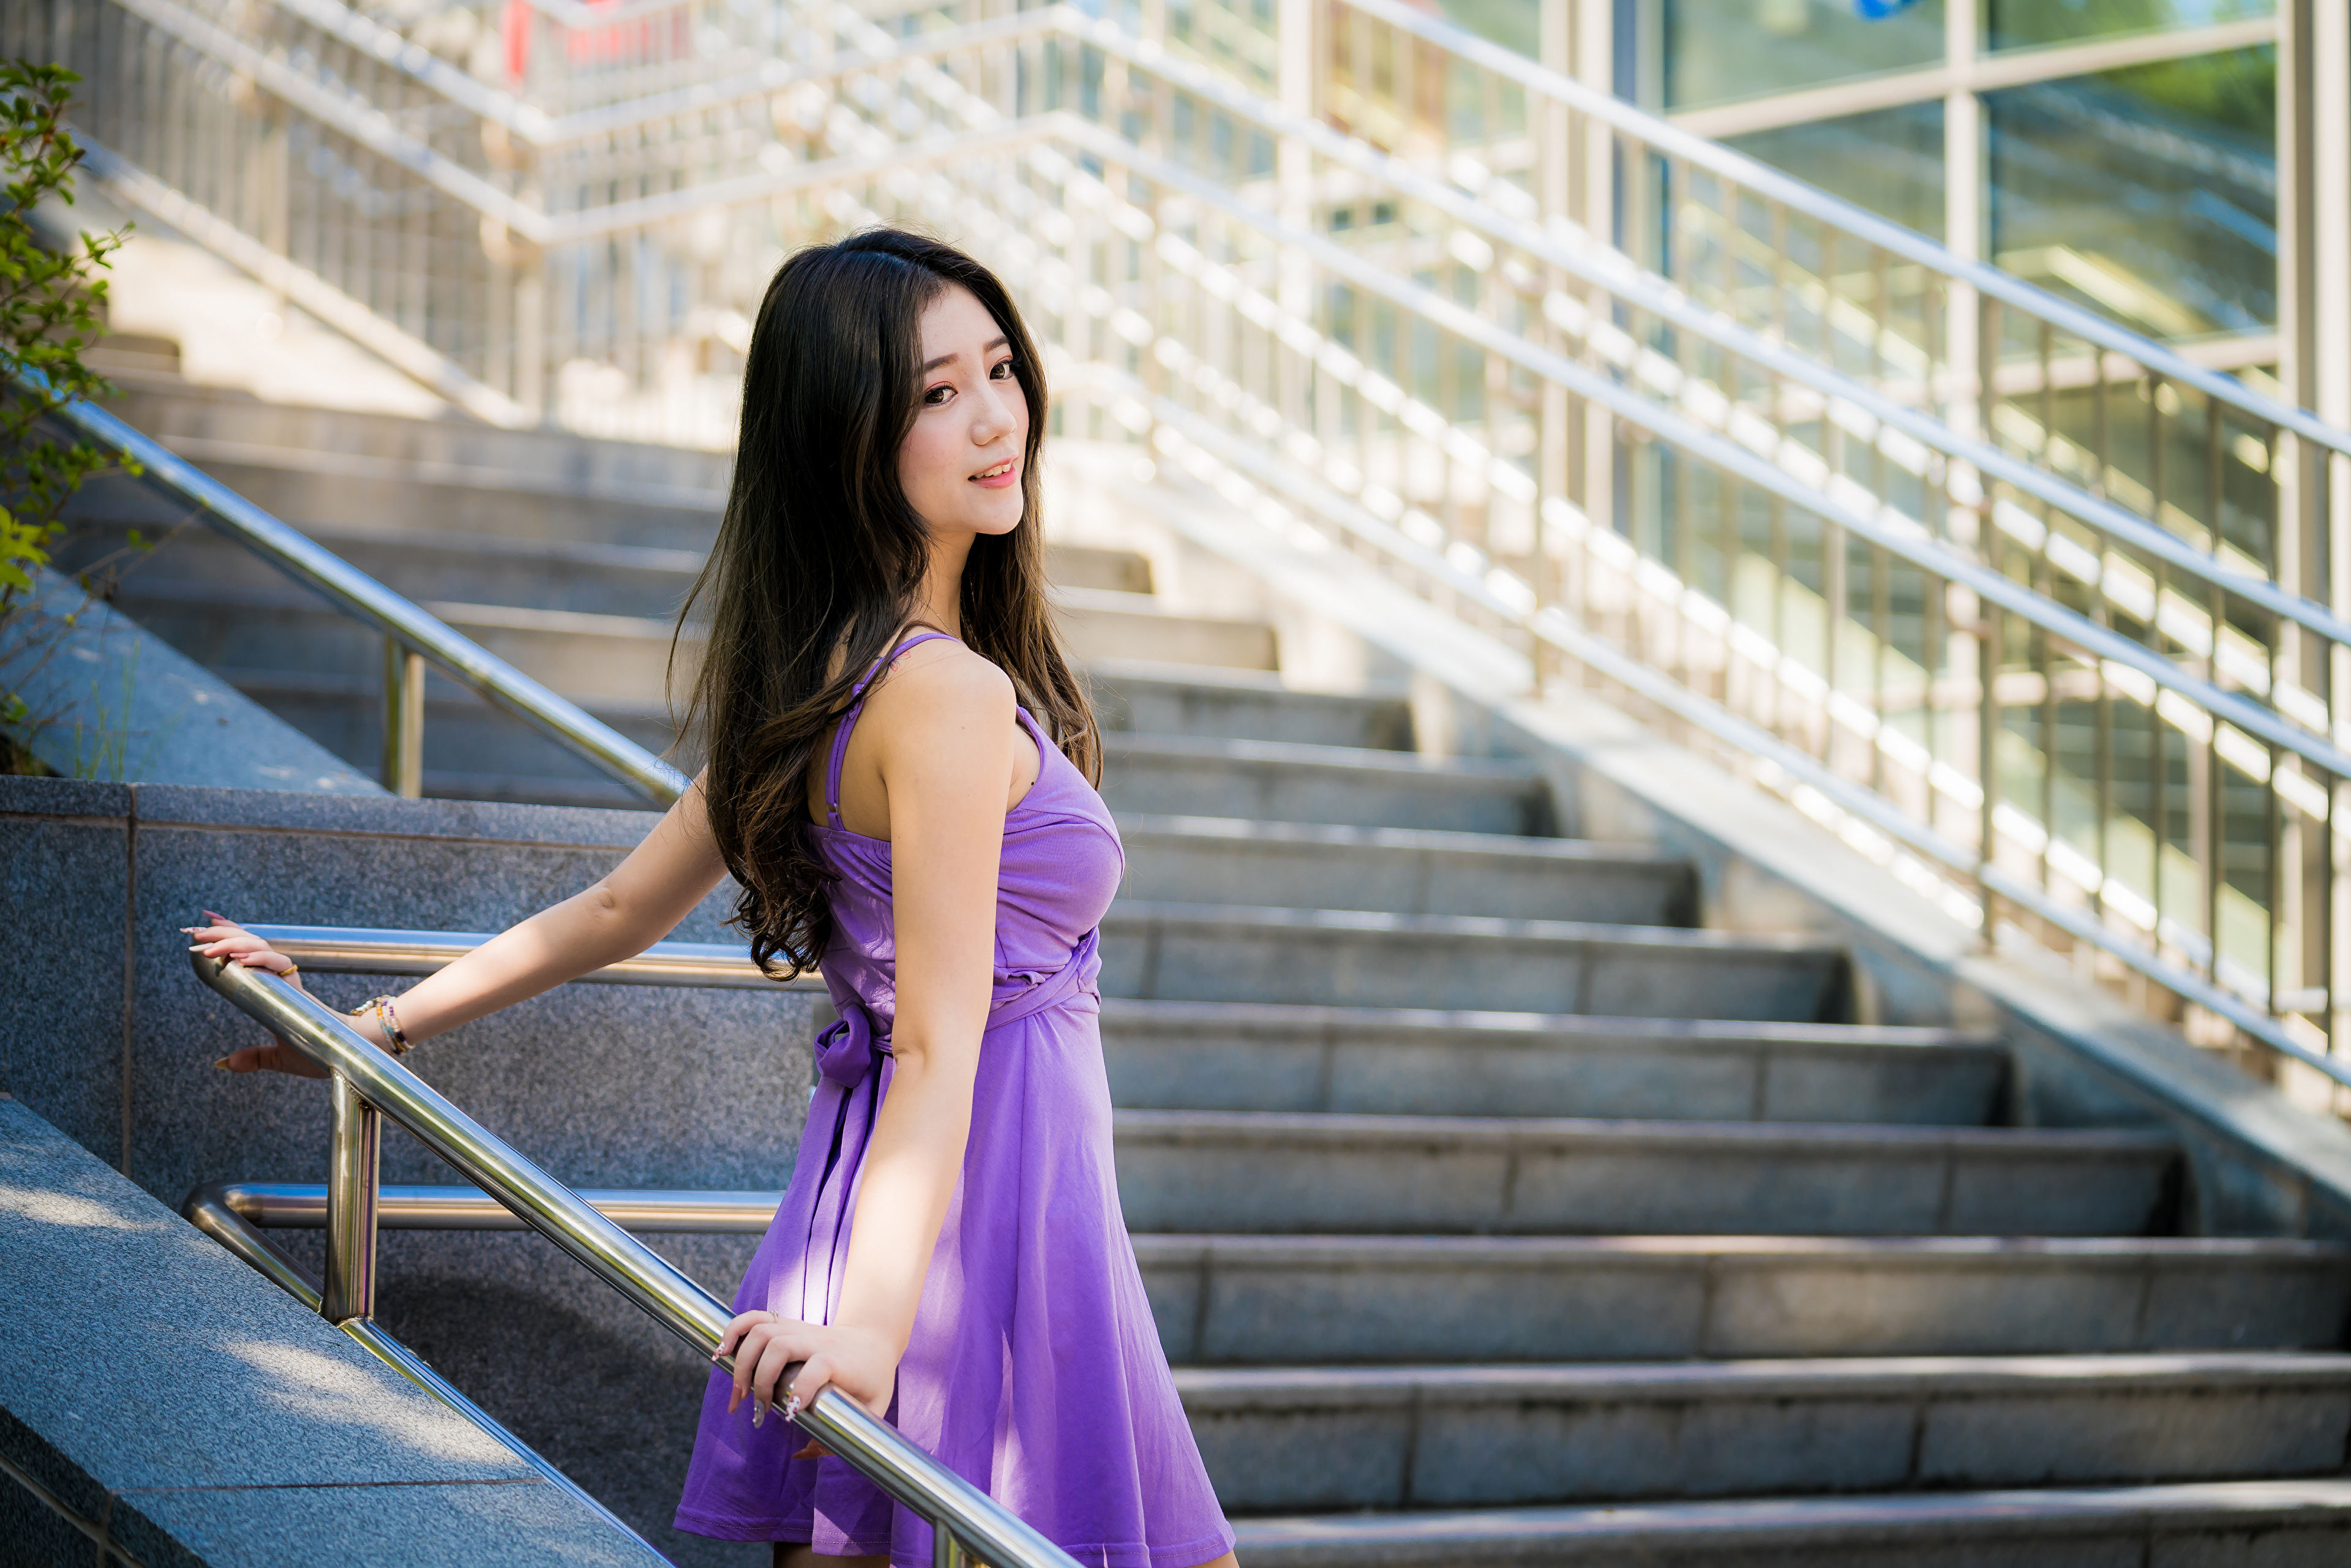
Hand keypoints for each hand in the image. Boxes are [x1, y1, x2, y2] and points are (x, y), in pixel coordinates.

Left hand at [190, 912, 331, 1077]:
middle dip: (224, 933)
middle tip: (196, 929)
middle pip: (253, 943)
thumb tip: (221, 1063)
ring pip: (262, 948)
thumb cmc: (320, 1054)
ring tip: (209, 946)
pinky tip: (239, 959)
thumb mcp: (278, 1057)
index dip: (232, 934)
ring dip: (234, 943)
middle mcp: (282, 979)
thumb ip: (253, 1058)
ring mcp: (290, 981)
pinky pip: (279, 965)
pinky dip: (260, 959)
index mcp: (276, 987)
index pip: (251, 952)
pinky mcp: (298, 988)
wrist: (350, 1056)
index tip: (209, 921)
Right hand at [714, 1311, 897, 1454]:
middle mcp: (817, 1341)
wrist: (875, 1337)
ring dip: (741, 1361)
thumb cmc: (874, 1378)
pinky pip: (755, 1318)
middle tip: (759, 1410)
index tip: (790, 1415)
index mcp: (840, 1360)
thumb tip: (803, 1453)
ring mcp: (800, 1330)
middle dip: (761, 1380)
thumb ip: (847, 1436)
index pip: (819, 1365)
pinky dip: (734, 1330)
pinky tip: (721, 1352)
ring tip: (738, 1393)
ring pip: (763, 1330)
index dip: (801, 1389)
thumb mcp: (874, 1408)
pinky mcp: (786, 1326)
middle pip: (780, 1345)